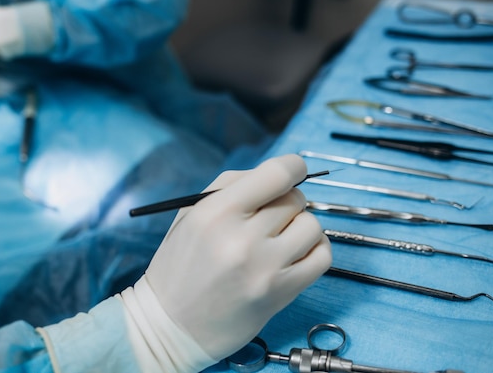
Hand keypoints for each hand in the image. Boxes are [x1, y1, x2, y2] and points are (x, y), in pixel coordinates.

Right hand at [140, 154, 331, 363]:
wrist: (170, 326)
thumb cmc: (179, 265)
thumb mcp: (191, 214)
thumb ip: (232, 186)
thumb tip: (280, 174)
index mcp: (215, 212)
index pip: (276, 174)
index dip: (293, 166)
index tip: (293, 171)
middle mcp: (241, 238)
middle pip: (295, 199)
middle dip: (287, 201)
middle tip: (271, 216)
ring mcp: (264, 268)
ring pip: (311, 226)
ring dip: (300, 226)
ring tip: (279, 238)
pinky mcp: (281, 293)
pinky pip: (322, 256)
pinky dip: (315, 249)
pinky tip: (296, 252)